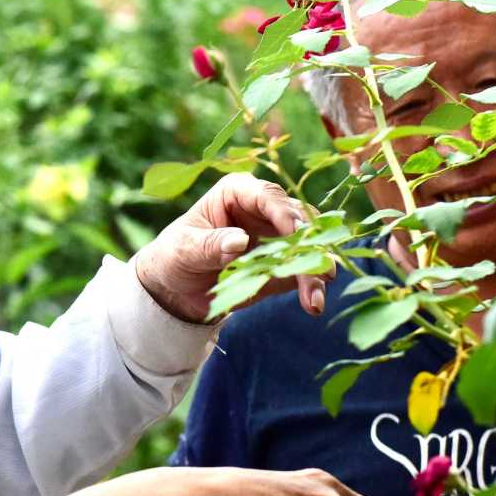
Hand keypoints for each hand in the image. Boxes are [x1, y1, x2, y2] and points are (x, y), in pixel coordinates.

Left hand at [133, 173, 324, 322]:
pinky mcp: (283, 264)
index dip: (284, 213)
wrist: (176, 286)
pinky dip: (310, 286)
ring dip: (316, 270)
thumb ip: (211, 245)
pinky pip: (302, 271)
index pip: (268, 196)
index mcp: (238, 191)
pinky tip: (313, 304)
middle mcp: (264, 210)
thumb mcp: (184, 248)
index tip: (296, 234)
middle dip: (310, 244)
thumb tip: (239, 241)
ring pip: (308, 246)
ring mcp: (278, 237)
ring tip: (315, 298)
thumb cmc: (175, 254)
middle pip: (298, 220)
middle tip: (320, 270)